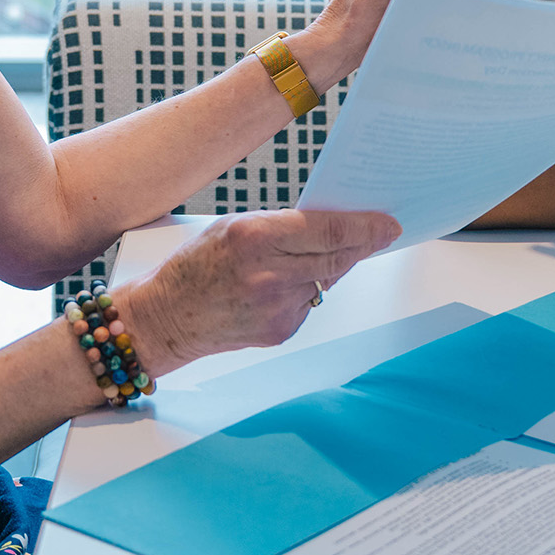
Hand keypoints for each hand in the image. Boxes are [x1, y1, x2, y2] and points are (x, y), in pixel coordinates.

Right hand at [111, 209, 399, 375]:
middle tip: (385, 233)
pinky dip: (307, 289)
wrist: (166, 318)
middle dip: (365, 244)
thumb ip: (281, 226)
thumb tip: (330, 226)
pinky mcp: (280, 331)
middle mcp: (270, 275)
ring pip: (326, 280)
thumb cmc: (195, 265)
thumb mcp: (233, 227)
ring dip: (333, 265)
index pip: (327, 230)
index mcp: (256, 238)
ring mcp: (277, 307)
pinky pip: (309, 302)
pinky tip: (287, 283)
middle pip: (337, 257)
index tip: (387, 223)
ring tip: (328, 252)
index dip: (364, 226)